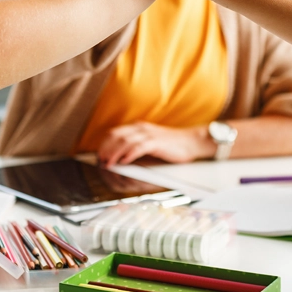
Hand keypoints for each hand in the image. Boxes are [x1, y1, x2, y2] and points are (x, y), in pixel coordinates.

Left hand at [96, 122, 214, 166]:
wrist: (192, 142)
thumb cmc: (172, 145)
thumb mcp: (150, 142)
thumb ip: (136, 145)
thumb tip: (120, 157)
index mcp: (138, 128)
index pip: (114, 133)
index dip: (104, 144)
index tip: (99, 155)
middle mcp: (141, 128)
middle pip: (116, 136)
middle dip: (105, 149)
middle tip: (101, 161)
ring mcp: (149, 134)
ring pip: (125, 141)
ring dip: (114, 153)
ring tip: (108, 164)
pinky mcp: (157, 142)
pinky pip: (139, 147)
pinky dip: (129, 154)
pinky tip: (123, 162)